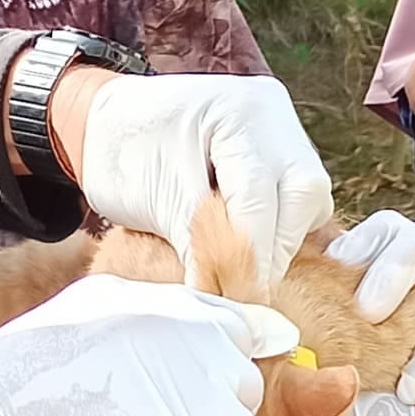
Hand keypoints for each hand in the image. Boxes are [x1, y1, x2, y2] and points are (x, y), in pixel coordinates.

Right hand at [0, 275, 293, 415]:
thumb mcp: (54, 345)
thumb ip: (110, 347)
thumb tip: (144, 380)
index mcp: (127, 293)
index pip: (206, 311)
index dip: (209, 355)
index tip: (202, 389)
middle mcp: (171, 311)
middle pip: (235, 351)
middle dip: (209, 396)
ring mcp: (196, 358)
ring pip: (241, 400)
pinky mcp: (208, 414)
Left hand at [66, 71, 334, 290]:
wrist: (108, 122)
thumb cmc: (122, 150)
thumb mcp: (155, 197)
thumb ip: (197, 245)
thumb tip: (226, 301)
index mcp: (239, 113)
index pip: (258, 197)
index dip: (250, 258)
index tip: (235, 302)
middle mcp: (274, 118)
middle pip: (301, 196)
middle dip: (272, 252)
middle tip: (241, 292)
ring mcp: (284, 133)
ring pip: (306, 202)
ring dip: (277, 245)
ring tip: (240, 271)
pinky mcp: (283, 155)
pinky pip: (296, 201)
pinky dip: (274, 231)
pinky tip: (247, 249)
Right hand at [329, 210, 414, 409]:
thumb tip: (413, 404)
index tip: (410, 390)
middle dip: (394, 274)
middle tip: (366, 313)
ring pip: (394, 230)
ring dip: (359, 254)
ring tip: (329, 281)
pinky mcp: (404, 248)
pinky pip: (370, 240)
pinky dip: (343, 255)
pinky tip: (318, 275)